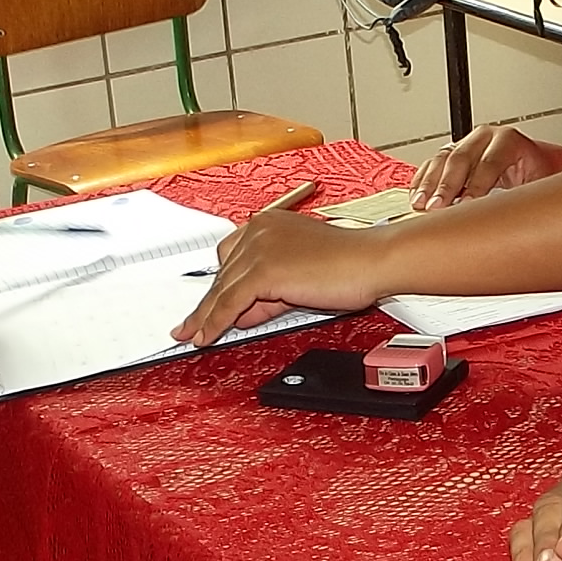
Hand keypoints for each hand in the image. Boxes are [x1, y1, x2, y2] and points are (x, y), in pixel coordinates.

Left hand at [172, 208, 382, 345]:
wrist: (371, 262)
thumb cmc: (348, 266)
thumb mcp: (298, 280)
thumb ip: (268, 295)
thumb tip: (242, 314)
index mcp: (267, 224)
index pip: (232, 258)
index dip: (218, 286)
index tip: (205, 305)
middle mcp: (258, 230)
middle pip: (224, 274)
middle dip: (208, 305)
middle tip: (189, 326)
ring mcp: (259, 248)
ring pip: (222, 289)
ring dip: (205, 316)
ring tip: (191, 336)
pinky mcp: (263, 269)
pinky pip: (230, 301)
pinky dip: (215, 321)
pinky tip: (206, 336)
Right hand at [412, 125, 561, 208]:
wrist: (538, 164)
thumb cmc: (539, 174)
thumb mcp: (538, 184)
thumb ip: (523, 196)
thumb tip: (510, 217)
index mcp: (508, 140)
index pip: (488, 163)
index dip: (476, 186)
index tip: (465, 206)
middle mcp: (485, 137)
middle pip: (460, 159)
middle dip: (447, 186)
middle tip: (437, 207)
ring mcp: (467, 142)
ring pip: (442, 159)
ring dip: (429, 183)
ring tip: (420, 203)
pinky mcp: (453, 151)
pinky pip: (433, 163)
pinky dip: (423, 179)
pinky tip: (416, 193)